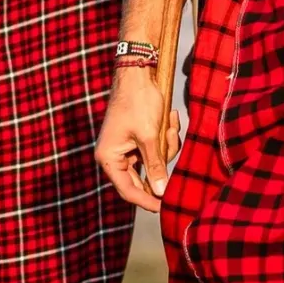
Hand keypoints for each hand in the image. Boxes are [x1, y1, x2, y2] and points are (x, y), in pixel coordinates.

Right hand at [96, 72, 172, 213]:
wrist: (138, 73)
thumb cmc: (138, 102)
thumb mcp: (150, 136)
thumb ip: (155, 166)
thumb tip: (161, 192)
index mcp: (109, 157)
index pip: (127, 190)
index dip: (148, 201)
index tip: (166, 208)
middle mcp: (113, 156)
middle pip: (140, 180)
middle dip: (161, 168)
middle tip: (175, 159)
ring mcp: (125, 148)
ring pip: (152, 165)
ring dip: (166, 148)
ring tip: (170, 126)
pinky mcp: (136, 140)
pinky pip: (154, 152)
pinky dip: (165, 140)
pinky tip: (169, 120)